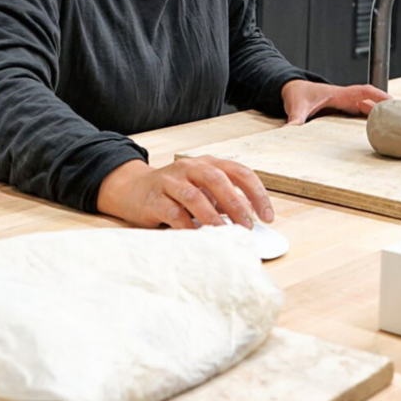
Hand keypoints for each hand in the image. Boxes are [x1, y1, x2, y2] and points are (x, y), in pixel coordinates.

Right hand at [97, 156, 274, 229]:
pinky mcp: (154, 199)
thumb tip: (250, 220)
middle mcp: (191, 167)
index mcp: (209, 163)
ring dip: (212, 216)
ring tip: (224, 233)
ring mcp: (171, 181)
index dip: (256, 193)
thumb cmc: (175, 191)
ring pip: (195, 196)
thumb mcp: (203, 189)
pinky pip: (173, 213)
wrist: (133, 189)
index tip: (267, 215)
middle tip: (247, 225)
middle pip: (218, 180)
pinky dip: (188, 226)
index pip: (240, 172)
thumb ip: (223, 200)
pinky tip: (198, 237)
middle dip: (236, 204)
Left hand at [281, 79, 390, 125]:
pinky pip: (361, 111)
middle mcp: (345, 96)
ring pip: (368, 105)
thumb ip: (295, 120)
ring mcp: (345, 102)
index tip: (392, 102)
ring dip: (381, 112)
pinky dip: (371, 116)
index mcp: (339, 93)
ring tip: (396, 122)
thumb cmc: (296, 93)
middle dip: (387, 105)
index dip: (379, 95)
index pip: (364, 91)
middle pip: (372, 99)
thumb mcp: (296, 107)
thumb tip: (290, 131)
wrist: (291, 88)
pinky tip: (378, 127)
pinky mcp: (343, 108)